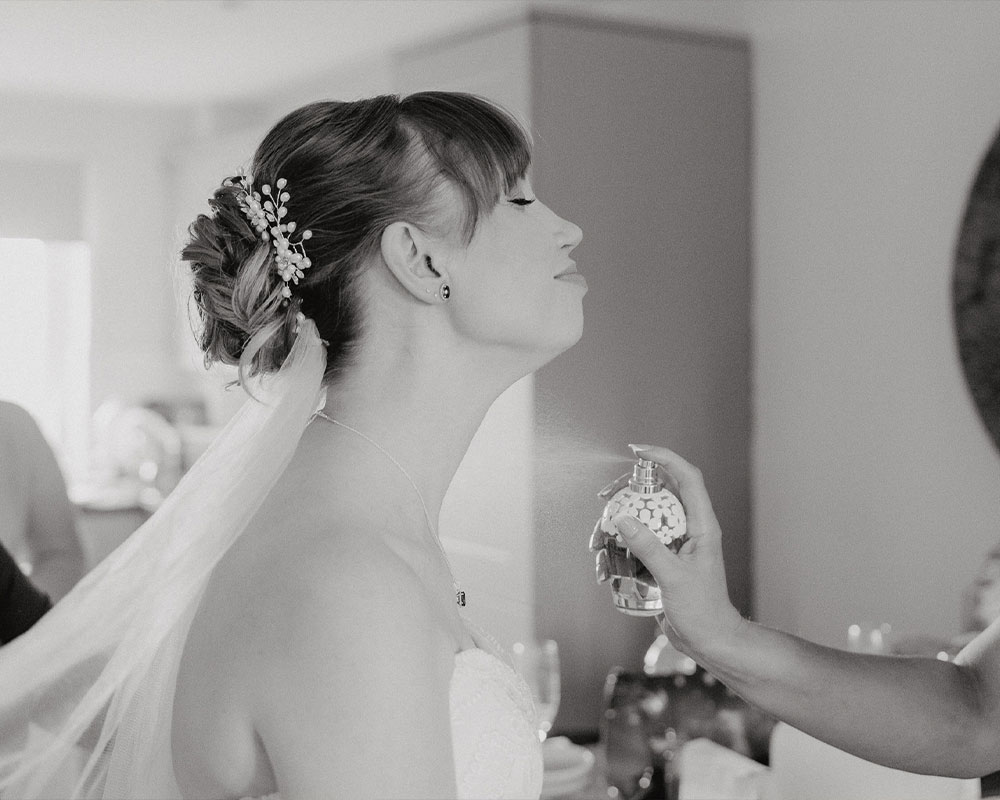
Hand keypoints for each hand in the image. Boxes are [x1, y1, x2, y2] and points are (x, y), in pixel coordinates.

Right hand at [613, 445, 741, 658]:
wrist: (709, 641)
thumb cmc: (703, 611)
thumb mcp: (674, 578)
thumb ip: (649, 548)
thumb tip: (623, 518)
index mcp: (701, 525)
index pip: (687, 478)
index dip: (664, 458)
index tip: (637, 450)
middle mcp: (689, 529)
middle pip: (660, 492)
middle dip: (631, 489)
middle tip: (606, 495)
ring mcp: (675, 544)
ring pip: (645, 517)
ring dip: (620, 522)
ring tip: (600, 536)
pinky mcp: (663, 560)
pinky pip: (638, 542)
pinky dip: (620, 546)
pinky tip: (606, 561)